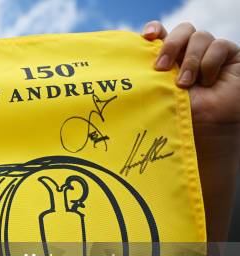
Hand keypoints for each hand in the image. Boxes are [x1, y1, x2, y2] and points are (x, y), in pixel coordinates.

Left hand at [143, 21, 239, 240]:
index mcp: (169, 60)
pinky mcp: (230, 58)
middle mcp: (188, 54)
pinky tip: (207, 81)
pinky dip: (210, 62)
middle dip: (170, 45)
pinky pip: (221, 46)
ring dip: (190, 60)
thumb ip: (147, 80)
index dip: (155, 30)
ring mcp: (209, 55)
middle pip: (181, 31)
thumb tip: (118, 73)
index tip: (146, 37)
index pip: (162, 34)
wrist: (204, 134)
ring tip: (185, 84)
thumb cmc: (176, 121)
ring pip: (200, 37)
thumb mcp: (156, 97)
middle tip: (160, 68)